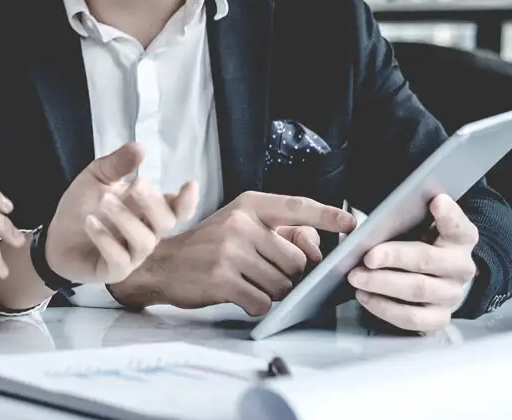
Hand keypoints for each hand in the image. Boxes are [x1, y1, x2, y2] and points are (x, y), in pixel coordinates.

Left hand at [43, 143, 200, 284]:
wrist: (54, 237)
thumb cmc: (82, 206)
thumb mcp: (96, 178)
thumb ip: (117, 164)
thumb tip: (140, 146)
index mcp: (147, 210)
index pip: (177, 209)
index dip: (188, 200)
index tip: (190, 184)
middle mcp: (146, 233)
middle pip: (166, 223)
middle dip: (154, 203)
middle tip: (137, 184)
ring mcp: (132, 255)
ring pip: (144, 241)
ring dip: (126, 219)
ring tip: (104, 202)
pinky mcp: (114, 272)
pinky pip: (120, 259)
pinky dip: (106, 239)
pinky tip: (90, 223)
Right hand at [110, 191, 355, 313]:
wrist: (160, 263)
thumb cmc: (206, 247)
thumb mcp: (239, 226)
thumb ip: (278, 232)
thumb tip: (315, 249)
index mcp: (248, 206)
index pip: (297, 207)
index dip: (327, 215)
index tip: (352, 222)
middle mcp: (241, 224)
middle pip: (296, 260)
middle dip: (289, 275)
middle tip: (264, 274)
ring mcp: (231, 252)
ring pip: (283, 284)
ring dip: (272, 292)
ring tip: (247, 283)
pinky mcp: (223, 279)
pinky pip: (262, 302)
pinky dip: (256, 305)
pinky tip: (237, 296)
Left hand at [348, 194, 478, 332]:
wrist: (433, 277)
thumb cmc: (418, 244)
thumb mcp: (416, 227)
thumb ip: (402, 220)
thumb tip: (364, 227)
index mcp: (461, 238)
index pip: (458, 224)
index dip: (448, 214)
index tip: (436, 201)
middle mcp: (461, 267)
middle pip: (428, 260)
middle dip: (394, 257)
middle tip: (367, 256)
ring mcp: (452, 295)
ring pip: (418, 290)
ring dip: (383, 284)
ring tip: (357, 277)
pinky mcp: (439, 318)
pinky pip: (412, 318)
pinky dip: (385, 308)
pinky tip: (365, 296)